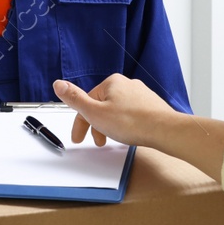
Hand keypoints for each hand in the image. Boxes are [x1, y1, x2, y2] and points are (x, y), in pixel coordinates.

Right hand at [53, 74, 175, 148]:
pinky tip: (129, 135)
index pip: (88, 102)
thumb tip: (58, 84)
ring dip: (110, 126)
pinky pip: (131, 115)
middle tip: (97, 142)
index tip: (78, 138)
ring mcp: (141, 95)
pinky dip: (125, 125)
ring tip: (114, 140)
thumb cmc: (133, 122)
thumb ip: (75, 99)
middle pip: (102, 106)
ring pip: (117, 111)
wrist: (165, 130)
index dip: (80, 123)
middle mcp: (127, 84)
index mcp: (112, 82)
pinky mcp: (151, 106)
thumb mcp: (95, 113)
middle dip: (96, 125)